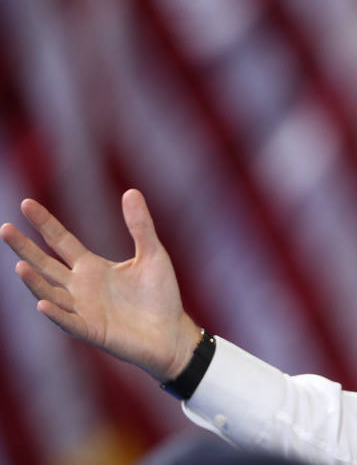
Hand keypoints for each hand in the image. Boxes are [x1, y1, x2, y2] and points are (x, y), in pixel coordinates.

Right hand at [0, 189, 200, 381]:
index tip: (27, 204)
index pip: (61, 241)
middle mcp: (80, 287)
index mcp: (92, 267)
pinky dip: (56, 314)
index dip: (45, 223)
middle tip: (5, 228)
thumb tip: (131, 191)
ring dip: (34, 281)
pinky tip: (43, 303)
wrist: (172, 332)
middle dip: (25, 248)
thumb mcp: (152, 254)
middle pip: (45, 264)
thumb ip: (140, 226)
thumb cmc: (160, 294)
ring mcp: (83, 310)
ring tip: (19, 265)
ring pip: (50, 293)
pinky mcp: (93, 331)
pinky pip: (69, 322)